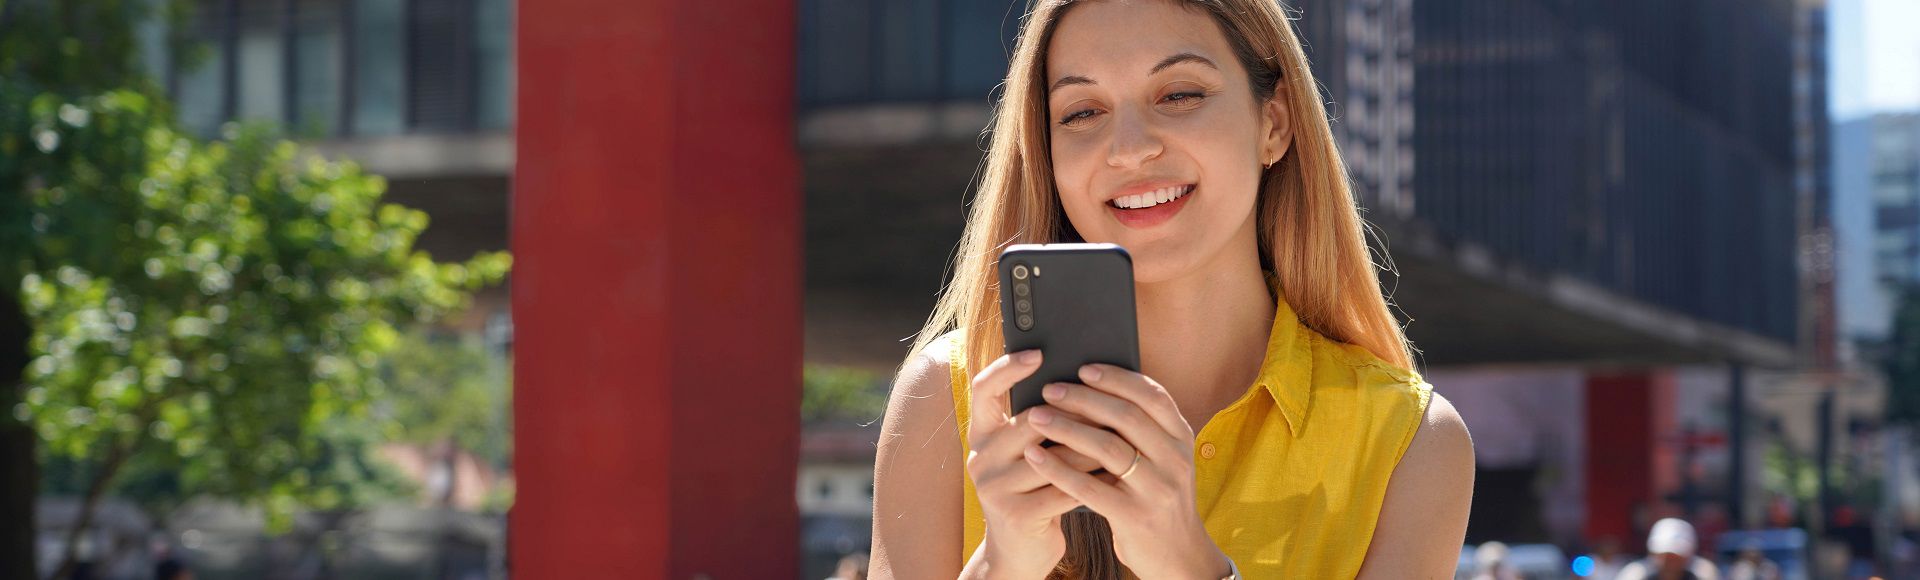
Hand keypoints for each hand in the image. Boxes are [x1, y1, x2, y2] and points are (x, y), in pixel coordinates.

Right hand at [963, 350, 1107, 577]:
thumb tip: (1086, 380)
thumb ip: (1044, 422)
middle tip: (1110, 400)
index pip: (983, 389)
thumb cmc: (1036, 491)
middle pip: (1029, 420)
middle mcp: (980, 457)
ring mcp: (994, 487)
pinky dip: (1093, 480)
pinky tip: (1116, 472)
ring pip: (1053, 455)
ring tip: (1123, 435)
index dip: (1007, 368)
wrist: (1021, 551)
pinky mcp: (1015, 515)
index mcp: (982, 434)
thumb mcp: (1031, 453)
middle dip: (1075, 412)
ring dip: (1092, 446)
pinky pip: (1063, 489)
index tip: (1038, 353)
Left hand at [1022, 363, 1231, 579]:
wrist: (1178, 557)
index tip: (1084, 368)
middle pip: (1126, 416)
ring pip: (1108, 447)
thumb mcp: (1162, 459)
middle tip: (1050, 389)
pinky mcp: (1135, 516)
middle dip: (1084, 398)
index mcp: (1181, 438)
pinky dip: (1059, 469)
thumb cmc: (1157, 498)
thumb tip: (1090, 391)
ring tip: (1036, 417)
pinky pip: (1090, 487)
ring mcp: (1157, 489)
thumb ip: (1139, 430)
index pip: (1152, 396)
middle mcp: (1175, 459)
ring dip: (1067, 428)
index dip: (1117, 378)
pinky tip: (1035, 457)